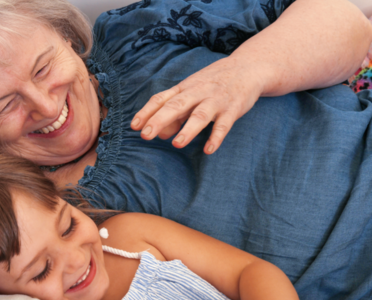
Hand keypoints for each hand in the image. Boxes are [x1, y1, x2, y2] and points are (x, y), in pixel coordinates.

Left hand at [130, 55, 264, 153]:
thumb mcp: (191, 93)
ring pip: (200, 115)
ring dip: (188, 130)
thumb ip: (175, 113)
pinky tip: (209, 149)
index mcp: (184, 88)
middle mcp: (197, 92)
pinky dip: (216, 137)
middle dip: (160, 120)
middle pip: (176, 105)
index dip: (147, 112)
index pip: (161, 99)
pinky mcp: (233, 109)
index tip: (134, 126)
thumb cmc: (213, 83)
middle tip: (146, 135)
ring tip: (177, 144)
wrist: (248, 67)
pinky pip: (224, 125)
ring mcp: (216, 100)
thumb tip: (159, 133)